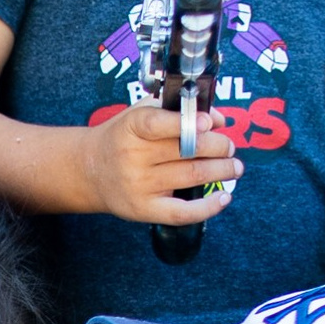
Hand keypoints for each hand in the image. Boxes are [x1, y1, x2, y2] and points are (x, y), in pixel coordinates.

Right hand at [79, 104, 241, 231]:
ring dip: (222, 170)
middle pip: (186, 151)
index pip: (159, 123)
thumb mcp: (141, 113)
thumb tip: (219, 119)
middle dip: (219, 147)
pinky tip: (224, 198)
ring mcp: (139, 186)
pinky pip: (182, 213)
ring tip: (234, 166)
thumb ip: (178, 111)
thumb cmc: (123, 138)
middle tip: (229, 147)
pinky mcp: (144, 210)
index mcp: (131, 127)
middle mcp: (132, 157)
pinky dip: (208, 207)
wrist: (90, 171)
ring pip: (192, 176)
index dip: (188, 123)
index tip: (210, 123)